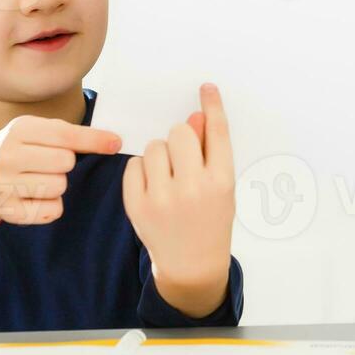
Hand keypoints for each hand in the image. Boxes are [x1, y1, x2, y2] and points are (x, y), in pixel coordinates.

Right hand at [0, 116, 123, 224]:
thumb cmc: (22, 149)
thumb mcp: (39, 131)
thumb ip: (71, 134)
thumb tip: (113, 141)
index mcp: (19, 129)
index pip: (65, 134)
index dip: (94, 140)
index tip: (116, 143)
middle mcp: (7, 156)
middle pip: (64, 162)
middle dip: (66, 164)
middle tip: (50, 163)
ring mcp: (4, 185)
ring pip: (59, 187)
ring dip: (58, 185)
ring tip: (40, 179)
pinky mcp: (8, 211)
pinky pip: (52, 211)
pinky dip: (52, 206)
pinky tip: (35, 197)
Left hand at [123, 83, 236, 315]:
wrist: (192, 265)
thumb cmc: (210, 220)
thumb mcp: (221, 188)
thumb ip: (210, 152)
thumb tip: (195, 117)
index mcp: (221, 182)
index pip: (217, 134)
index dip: (212, 107)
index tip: (205, 88)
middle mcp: (193, 189)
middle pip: (179, 133)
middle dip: (180, 139)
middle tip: (183, 157)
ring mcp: (162, 199)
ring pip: (154, 146)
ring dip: (160, 154)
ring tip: (168, 175)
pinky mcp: (136, 205)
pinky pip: (134, 165)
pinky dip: (142, 170)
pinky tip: (153, 186)